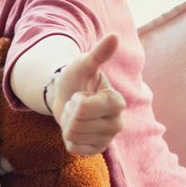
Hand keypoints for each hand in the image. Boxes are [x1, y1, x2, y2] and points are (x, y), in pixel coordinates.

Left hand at [48, 34, 125, 155]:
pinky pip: (73, 149)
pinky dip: (68, 139)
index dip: (75, 101)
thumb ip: (98, 54)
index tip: (81, 95)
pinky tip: (76, 129)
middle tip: (76, 105)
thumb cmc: (77, 79)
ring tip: (75, 115)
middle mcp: (118, 123)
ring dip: (67, 124)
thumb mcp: (83, 65)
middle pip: (77, 123)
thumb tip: (114, 36)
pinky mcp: (97, 150)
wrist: (67, 96)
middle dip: (69, 112)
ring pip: (73, 136)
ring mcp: (108, 138)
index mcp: (117, 102)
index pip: (85, 108)